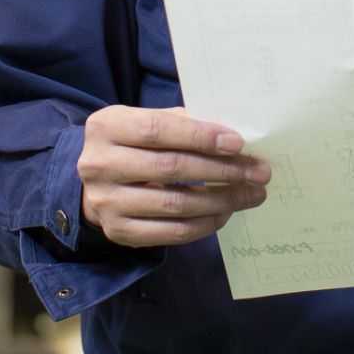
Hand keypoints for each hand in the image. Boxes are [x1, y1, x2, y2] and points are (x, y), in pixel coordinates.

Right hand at [77, 105, 270, 247]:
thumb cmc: (134, 144)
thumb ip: (183, 122)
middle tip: (259, 171)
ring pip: (176, 204)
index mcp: (107, 127)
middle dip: (223, 170)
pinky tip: (227, 212)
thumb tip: (233, 135)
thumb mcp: (146, 121)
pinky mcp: (119, 232)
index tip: (238, 143)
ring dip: (222, 199)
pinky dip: (206, 223)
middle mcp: (100, 165)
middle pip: (171, 168)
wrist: (94, 183)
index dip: (201, 136)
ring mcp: (106, 202)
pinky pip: (171, 232)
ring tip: (252, 194)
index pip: (159, 130)